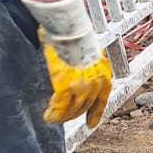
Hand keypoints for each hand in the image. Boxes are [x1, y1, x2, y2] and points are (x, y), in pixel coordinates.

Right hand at [21, 0, 112, 128]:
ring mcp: (81, 87)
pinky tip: (49, 116)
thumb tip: (79, 63)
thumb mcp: (90, 50)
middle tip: (63, 117)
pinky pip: (60, 107)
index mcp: (103, 75)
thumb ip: (87, 62)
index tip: (91, 124)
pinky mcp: (65, 87)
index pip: (101, 100)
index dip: (95, 114)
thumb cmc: (76, 33)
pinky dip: (54, 114)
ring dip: (63, 117)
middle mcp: (95, 84)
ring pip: (72, 110)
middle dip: (74, 114)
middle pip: (85, 106)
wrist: (69, 28)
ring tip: (54, 119)